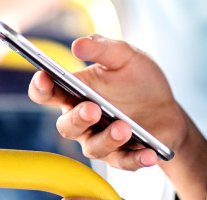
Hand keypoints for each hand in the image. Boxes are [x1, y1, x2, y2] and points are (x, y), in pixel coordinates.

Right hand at [28, 35, 191, 171]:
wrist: (166, 108)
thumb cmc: (138, 80)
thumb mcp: (125, 56)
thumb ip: (102, 48)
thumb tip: (78, 44)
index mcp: (75, 92)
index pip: (48, 92)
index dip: (40, 86)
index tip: (44, 76)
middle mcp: (81, 120)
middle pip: (67, 126)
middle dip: (78, 118)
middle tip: (93, 109)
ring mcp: (99, 140)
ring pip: (93, 147)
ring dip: (108, 138)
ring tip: (125, 127)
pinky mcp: (120, 156)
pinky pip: (124, 162)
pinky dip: (136, 159)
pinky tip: (149, 153)